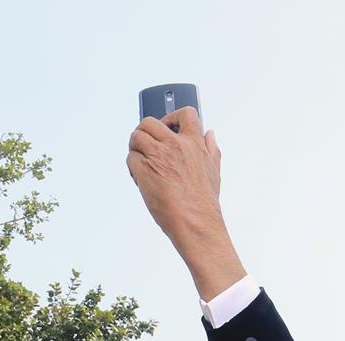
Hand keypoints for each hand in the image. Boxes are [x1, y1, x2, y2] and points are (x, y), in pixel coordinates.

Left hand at [126, 109, 243, 298]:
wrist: (195, 223)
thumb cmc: (204, 203)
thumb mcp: (213, 172)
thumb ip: (211, 150)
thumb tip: (210, 134)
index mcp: (194, 143)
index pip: (185, 114)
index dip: (172, 116)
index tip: (167, 126)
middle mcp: (175, 145)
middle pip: (149, 122)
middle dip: (144, 132)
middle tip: (145, 146)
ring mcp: (158, 156)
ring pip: (136, 137)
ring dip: (135, 148)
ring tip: (141, 163)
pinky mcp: (144, 171)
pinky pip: (130, 158)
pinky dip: (132, 167)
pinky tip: (140, 180)